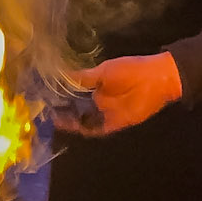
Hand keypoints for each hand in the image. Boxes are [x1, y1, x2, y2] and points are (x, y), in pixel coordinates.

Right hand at [55, 53, 182, 136]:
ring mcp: (106, 113)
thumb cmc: (130, 70)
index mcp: (96, 86)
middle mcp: (99, 100)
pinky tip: (74, 127)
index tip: (45, 96)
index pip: (74, 94)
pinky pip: (98, 130)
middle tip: (46, 112)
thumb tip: (60, 75)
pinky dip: (86, 130)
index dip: (61, 96)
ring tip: (55, 120)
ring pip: (84, 120)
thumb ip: (83, 77)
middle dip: (63, 111)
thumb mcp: (103, 71)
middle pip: (77, 109)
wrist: (155, 80)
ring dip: (72, 122)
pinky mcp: (115, 123)